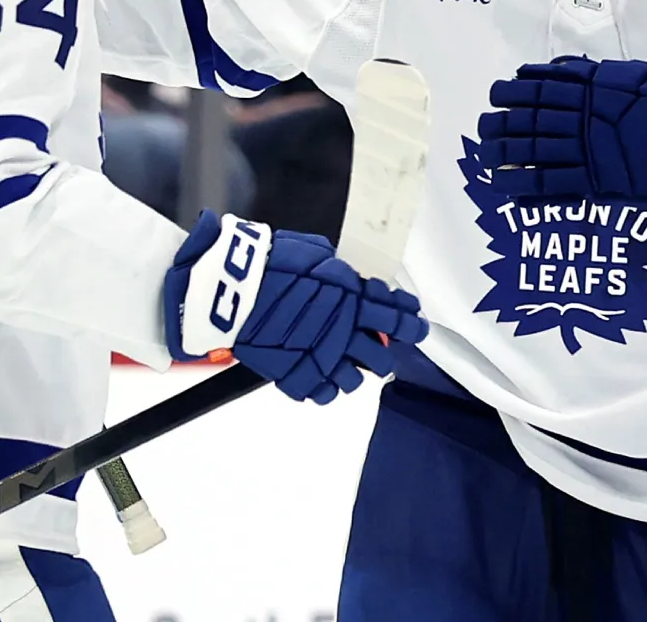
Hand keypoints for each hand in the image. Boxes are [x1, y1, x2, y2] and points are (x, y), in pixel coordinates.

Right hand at [162, 211, 426, 404]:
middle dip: (383, 353)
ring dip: (353, 372)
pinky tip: (320, 374)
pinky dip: (325, 386)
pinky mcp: (296, 376)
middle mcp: (344, 333)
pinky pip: (325, 394)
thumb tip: (351, 276)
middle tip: (375, 347)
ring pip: (355, 382)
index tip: (415, 326)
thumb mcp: (315, 253)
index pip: (398, 318)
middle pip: (382, 358)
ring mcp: (321, 358)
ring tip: (343, 363)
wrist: (232, 290)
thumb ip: (340, 269)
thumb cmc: (272, 263)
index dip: (411, 324)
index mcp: (353, 299)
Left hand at [478, 57, 646, 251]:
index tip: (497, 91)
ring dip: (504, 151)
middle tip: (482, 124)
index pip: (544, 87)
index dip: (516, 90)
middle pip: (531, 118)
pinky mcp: (592, 182)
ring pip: (533, 149)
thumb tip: (561, 66)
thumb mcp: (635, 77)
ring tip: (484, 153)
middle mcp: (583, 119)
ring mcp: (586, 152)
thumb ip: (596, 73)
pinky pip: (549, 184)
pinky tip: (502, 183)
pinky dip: (522, 184)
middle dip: (502, 121)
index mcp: (594, 91)